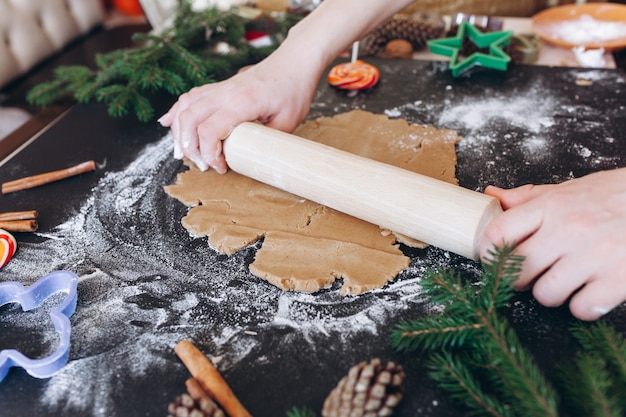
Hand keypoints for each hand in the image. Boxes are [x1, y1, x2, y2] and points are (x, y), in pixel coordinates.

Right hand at [158, 54, 317, 172]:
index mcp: (242, 102)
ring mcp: (219, 87)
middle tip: (203, 165)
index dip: (209, 154)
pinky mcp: (218, 87)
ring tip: (184, 153)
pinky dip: (175, 112)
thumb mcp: (287, 122)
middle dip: (189, 147)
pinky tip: (167, 123)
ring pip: (184, 107)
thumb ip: (267, 142)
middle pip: (189, 119)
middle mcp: (225, 92)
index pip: (209, 130)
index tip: (221, 167)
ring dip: (178, 132)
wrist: (294, 62)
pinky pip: (189, 97)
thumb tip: (252, 161)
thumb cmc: (294, 90)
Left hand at [480, 168, 625, 319]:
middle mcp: (568, 230)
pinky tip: (590, 291)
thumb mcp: (570, 189)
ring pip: (545, 294)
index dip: (486, 251)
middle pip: (516, 269)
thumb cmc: (616, 195)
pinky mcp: (618, 280)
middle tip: (529, 274)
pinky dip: (583, 306)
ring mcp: (594, 256)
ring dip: (550, 293)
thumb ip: (529, 197)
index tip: (490, 259)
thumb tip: (492, 194)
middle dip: (516, 278)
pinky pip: (581, 308)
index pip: (498, 232)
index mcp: (551, 206)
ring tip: (564, 281)